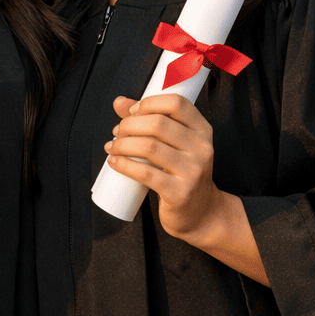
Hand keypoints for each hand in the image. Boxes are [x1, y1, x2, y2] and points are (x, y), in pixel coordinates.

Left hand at [105, 93, 219, 241]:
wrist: (201, 212)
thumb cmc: (182, 171)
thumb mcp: (175, 142)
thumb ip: (149, 118)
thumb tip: (119, 102)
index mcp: (202, 129)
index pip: (176, 103)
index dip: (149, 103)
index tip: (132, 111)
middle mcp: (202, 148)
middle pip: (158, 123)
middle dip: (129, 124)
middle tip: (117, 131)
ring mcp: (193, 171)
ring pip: (149, 147)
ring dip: (123, 144)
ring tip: (112, 146)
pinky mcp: (180, 193)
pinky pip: (146, 174)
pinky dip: (125, 165)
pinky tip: (114, 162)